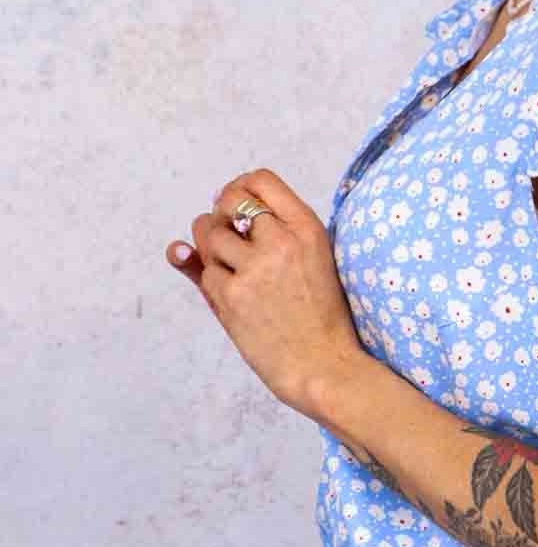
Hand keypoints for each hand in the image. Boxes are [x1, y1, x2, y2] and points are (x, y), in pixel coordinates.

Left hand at [165, 167, 365, 419]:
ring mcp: (255, 268)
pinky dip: (213, 283)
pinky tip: (236, 298)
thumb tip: (207, 213)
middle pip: (228, 203)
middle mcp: (282, 241)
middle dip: (220, 218)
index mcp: (308, 228)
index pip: (260, 181)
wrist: (324, 365)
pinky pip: (204, 273)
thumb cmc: (319, 317)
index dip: (239, 188)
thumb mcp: (313, 262)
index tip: (234, 206)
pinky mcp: (231, 296)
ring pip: (208, 236)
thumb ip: (272, 232)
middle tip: (230, 240)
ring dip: (212, 250)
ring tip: (235, 271)